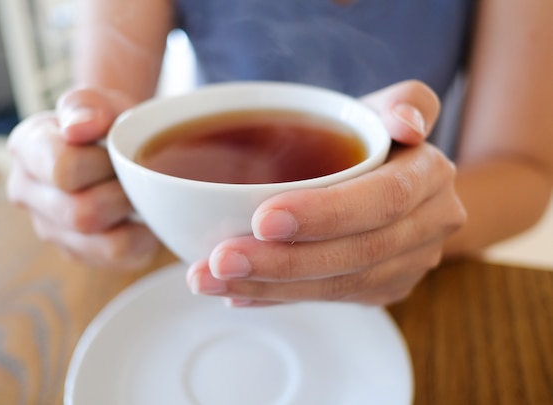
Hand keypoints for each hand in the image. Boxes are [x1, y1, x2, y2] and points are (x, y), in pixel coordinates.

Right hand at [7, 87, 159, 269]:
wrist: (118, 143)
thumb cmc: (107, 122)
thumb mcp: (102, 101)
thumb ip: (88, 106)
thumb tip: (78, 128)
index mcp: (27, 147)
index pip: (64, 169)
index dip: (104, 162)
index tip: (118, 150)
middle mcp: (27, 192)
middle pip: (83, 213)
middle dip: (123, 193)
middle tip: (138, 174)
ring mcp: (50, 229)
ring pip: (104, 244)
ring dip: (133, 216)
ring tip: (140, 192)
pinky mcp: (79, 253)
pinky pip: (120, 257)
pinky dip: (144, 237)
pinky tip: (144, 214)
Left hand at [187, 80, 466, 305]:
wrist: (403, 181)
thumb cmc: (374, 137)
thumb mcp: (385, 108)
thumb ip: (403, 101)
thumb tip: (407, 124)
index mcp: (429, 175)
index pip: (383, 199)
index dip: (326, 213)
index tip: (262, 218)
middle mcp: (431, 225)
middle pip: (359, 253)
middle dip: (286, 261)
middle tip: (223, 260)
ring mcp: (411, 264)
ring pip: (342, 286)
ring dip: (272, 286)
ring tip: (213, 280)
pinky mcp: (386, 289)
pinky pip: (330, 301)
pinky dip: (279, 297)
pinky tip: (238, 294)